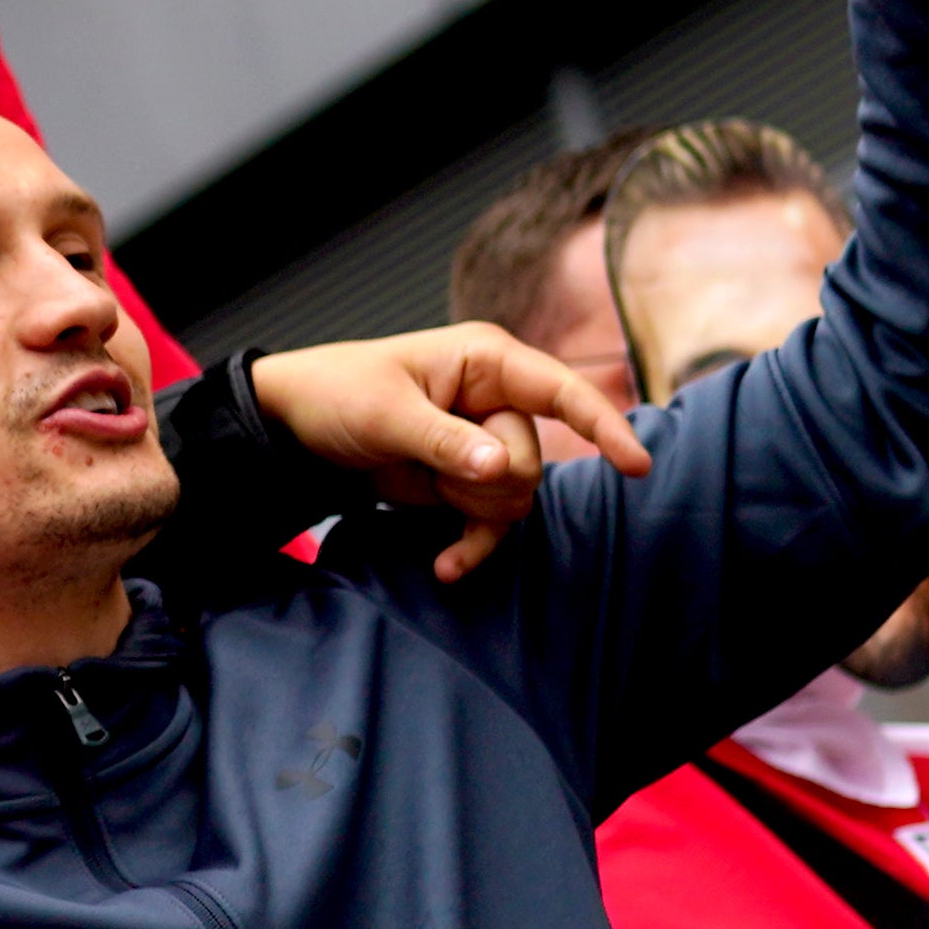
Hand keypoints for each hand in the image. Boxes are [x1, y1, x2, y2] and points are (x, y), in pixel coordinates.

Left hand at [247, 324, 651, 582]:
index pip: (562, 392)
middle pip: (531, 461)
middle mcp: (495, 399)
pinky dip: (472, 546)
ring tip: (420, 488)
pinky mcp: (464, 482)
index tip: (636, 466)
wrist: (291, 429)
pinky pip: (493, 523)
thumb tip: (500, 469)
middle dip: (485, 482)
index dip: (603, 426)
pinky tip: (446, 567)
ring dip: (472, 511)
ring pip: (515, 497)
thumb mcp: (384, 415)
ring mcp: (483, 443)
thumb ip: (445, 442)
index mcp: (486, 360)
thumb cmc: (335, 395)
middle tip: (428, 468)